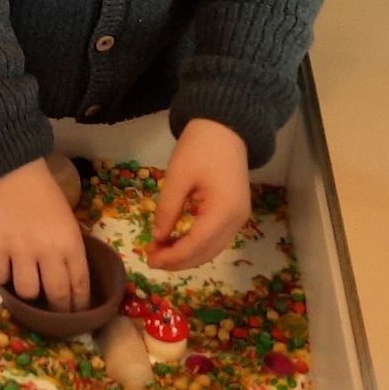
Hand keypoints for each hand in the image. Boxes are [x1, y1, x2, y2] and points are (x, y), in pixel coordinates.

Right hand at [0, 159, 88, 311]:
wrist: (14, 173)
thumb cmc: (46, 197)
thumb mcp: (69, 223)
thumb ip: (70, 252)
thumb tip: (68, 284)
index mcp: (71, 244)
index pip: (79, 286)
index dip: (79, 306)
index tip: (77, 314)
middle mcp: (48, 251)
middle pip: (57, 296)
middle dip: (58, 310)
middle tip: (54, 313)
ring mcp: (19, 251)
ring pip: (27, 292)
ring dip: (29, 293)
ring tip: (27, 286)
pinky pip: (0, 278)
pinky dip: (4, 277)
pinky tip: (7, 269)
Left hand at [148, 119, 251, 268]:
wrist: (225, 129)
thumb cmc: (200, 148)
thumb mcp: (178, 176)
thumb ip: (168, 209)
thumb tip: (157, 238)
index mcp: (224, 210)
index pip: (197, 244)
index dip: (173, 256)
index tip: (150, 260)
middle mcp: (237, 220)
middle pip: (206, 252)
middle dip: (178, 260)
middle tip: (150, 259)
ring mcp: (239, 218)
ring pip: (212, 248)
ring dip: (187, 255)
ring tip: (160, 253)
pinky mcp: (235, 213)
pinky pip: (215, 238)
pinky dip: (196, 245)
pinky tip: (176, 242)